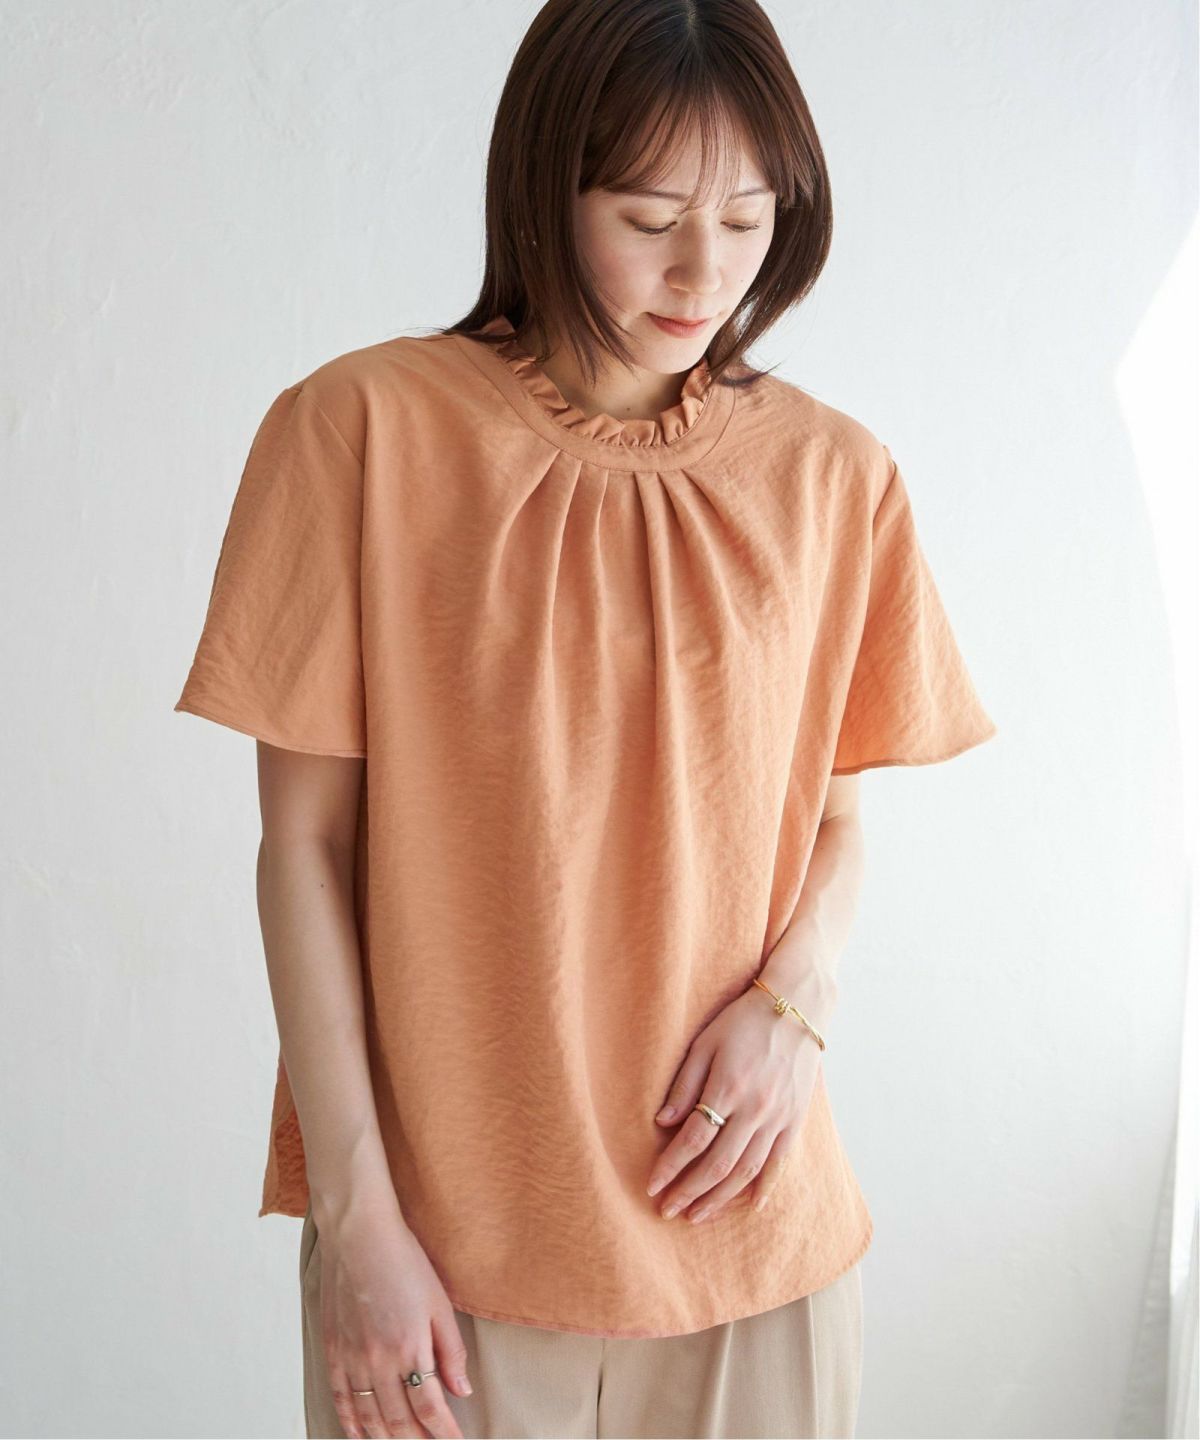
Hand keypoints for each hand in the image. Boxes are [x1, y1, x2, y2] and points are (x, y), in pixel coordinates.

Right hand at [315, 1197, 472, 1438]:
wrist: (358, 1234)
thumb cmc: (404, 1261)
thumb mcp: (439, 1301)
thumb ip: (450, 1350)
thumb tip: (461, 1391)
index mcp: (410, 1348)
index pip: (430, 1408)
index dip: (444, 1432)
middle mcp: (379, 1361)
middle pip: (399, 1420)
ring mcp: (351, 1358)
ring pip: (369, 1416)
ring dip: (385, 1438)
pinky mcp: (332, 1349)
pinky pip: (340, 1397)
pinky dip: (350, 1422)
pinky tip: (359, 1436)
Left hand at [646, 984, 821, 1223]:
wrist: (797, 1008)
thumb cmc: (742, 1021)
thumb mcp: (705, 1043)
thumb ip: (685, 1084)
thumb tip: (662, 1123)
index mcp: (728, 1087)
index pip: (694, 1139)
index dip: (671, 1166)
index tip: (651, 1185)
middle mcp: (755, 1109)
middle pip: (718, 1164)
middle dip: (689, 1191)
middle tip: (667, 1211)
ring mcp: (779, 1117)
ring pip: (747, 1170)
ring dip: (720, 1198)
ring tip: (697, 1215)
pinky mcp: (795, 1120)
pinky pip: (779, 1162)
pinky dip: (765, 1187)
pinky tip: (749, 1205)